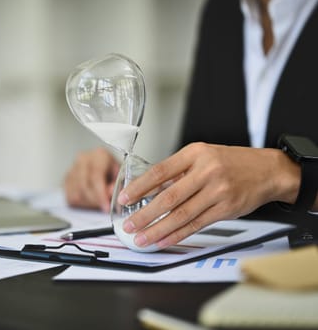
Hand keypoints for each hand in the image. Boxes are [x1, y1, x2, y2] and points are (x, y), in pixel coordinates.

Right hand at [64, 147, 119, 211]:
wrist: (106, 167)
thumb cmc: (114, 172)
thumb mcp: (122, 177)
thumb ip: (117, 185)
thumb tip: (109, 193)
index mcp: (99, 155)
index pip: (96, 176)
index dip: (101, 194)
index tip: (106, 206)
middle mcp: (83, 159)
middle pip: (84, 186)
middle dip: (95, 201)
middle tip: (105, 207)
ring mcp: (72, 169)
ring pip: (76, 194)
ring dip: (89, 203)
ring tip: (99, 202)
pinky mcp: (66, 180)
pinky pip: (70, 197)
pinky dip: (81, 203)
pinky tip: (90, 200)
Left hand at [118, 142, 299, 248]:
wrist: (268, 170)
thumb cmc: (231, 162)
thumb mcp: (202, 155)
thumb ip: (178, 171)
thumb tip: (149, 189)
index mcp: (195, 153)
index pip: (160, 172)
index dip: (139, 187)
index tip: (124, 199)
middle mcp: (206, 171)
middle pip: (168, 197)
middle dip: (145, 214)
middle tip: (129, 225)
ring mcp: (217, 191)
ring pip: (181, 215)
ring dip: (158, 229)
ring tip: (142, 238)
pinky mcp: (226, 209)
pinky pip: (196, 224)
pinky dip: (178, 234)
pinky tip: (164, 240)